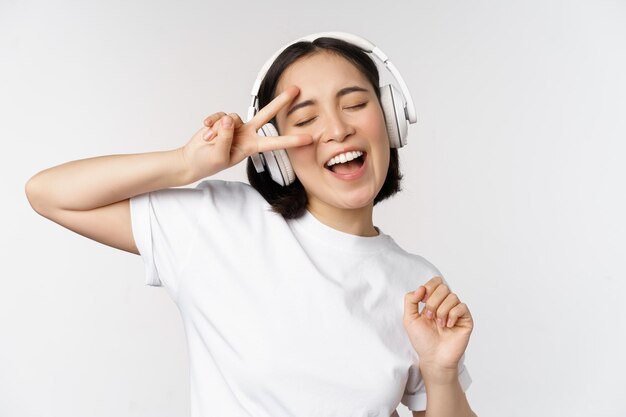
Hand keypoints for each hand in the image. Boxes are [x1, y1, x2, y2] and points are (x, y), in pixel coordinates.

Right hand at [180, 86, 312, 182]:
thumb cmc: (207, 163)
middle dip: (281, 102)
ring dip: (219, 129)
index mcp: (251, 147)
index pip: (275, 143)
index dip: (291, 141)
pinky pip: (220, 115)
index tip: (308, 139)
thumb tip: (229, 119)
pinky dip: (211, 123)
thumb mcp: (219, 155)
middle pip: (267, 114)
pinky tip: (205, 131)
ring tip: (210, 141)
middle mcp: (247, 134)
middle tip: (296, 90)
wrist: (192, 160)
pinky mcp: (223, 120)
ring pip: (233, 117)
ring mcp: (236, 126)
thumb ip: (226, 137)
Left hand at [403, 276, 473, 371]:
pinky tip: (448, 326)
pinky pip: (461, 307)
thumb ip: (410, 300)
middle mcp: (445, 304)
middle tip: (429, 316)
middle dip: (433, 301)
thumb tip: (421, 287)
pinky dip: (452, 316)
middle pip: (443, 287)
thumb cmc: (422, 340)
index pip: (436, 282)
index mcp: (433, 301)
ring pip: (452, 297)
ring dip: (442, 311)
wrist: (433, 357)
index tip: (422, 300)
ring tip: (439, 325)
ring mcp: (456, 311)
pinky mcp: (466, 319)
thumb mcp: (409, 318)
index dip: (429, 287)